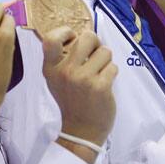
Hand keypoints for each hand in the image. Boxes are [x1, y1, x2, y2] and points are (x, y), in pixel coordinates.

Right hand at [42, 27, 116, 163]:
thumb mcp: (57, 80)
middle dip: (96, 43)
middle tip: (94, 55)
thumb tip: (82, 35)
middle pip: (87, 37)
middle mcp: (65, 71)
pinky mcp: (100, 86)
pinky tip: (104, 85)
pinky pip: (113, 66)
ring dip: (106, 61)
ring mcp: (83, 79)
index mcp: (51, 68)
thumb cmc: (72, 101)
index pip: (51, 39)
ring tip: (99, 74)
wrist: (81, 131)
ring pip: (105, 51)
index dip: (65, 32)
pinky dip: (112, 74)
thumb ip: (64, 59)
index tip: (73, 38)